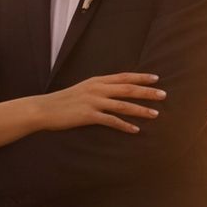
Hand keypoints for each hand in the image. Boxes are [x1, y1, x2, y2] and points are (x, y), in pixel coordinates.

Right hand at [36, 71, 163, 134]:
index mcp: (96, 81)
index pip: (123, 77)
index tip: (156, 78)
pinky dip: (125, 125)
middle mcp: (97, 89)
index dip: (141, 77)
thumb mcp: (81, 90)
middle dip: (147, 92)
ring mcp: (93, 102)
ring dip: (141, 110)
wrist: (43, 109)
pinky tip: (135, 130)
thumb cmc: (62, 101)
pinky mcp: (88, 115)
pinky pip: (111, 121)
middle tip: (163, 95)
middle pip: (128, 89)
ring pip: (123, 105)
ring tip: (155, 114)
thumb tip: (112, 93)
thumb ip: (97, 89)